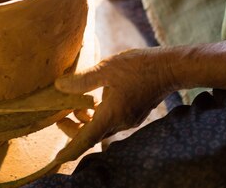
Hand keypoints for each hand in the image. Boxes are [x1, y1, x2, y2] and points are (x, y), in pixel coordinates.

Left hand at [53, 48, 176, 162]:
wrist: (170, 68)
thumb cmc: (140, 67)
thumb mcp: (107, 68)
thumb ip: (82, 80)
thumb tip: (59, 86)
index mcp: (111, 115)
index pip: (85, 140)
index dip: (69, 151)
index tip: (55, 159)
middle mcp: (120, 122)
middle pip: (90, 135)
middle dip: (72, 129)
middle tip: (59, 116)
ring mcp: (128, 120)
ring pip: (100, 128)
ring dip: (85, 120)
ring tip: (74, 103)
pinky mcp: (133, 114)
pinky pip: (110, 121)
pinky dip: (97, 115)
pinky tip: (93, 99)